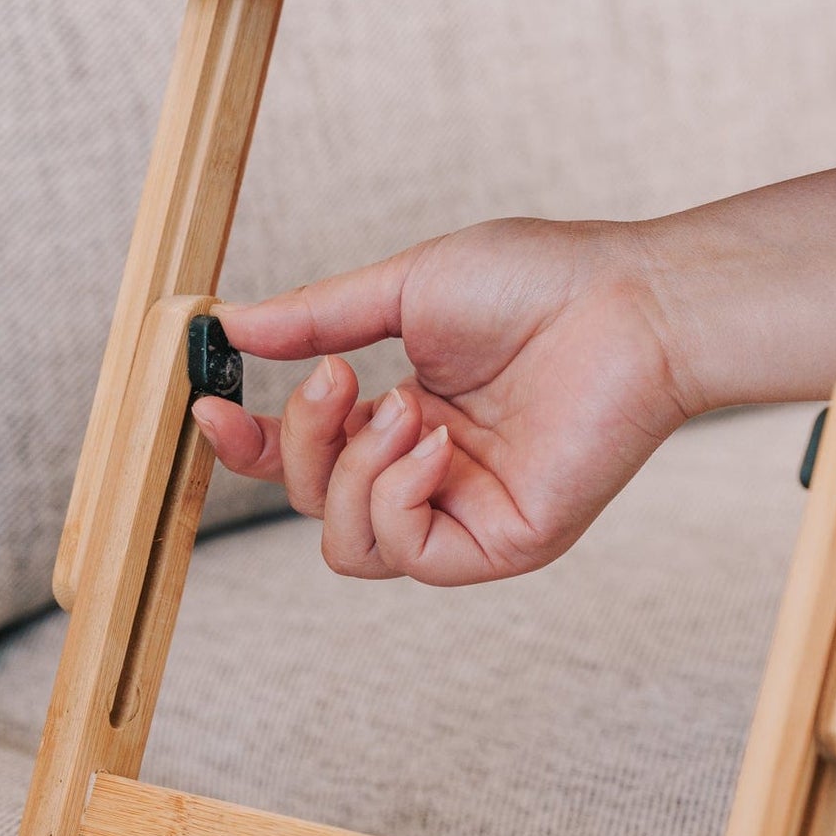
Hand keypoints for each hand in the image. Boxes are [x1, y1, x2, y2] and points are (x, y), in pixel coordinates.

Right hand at [191, 217, 688, 584]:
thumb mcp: (403, 291)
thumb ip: (317, 317)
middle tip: (336, 378)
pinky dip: (397, 493)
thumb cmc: (534, 284)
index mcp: (403, 419)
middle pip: (310, 504)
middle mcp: (426, 474)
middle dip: (297, 445)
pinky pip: (405, 552)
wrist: (627, 302)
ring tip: (406, 405)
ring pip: (346, 545)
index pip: (303, 458)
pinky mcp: (499, 543)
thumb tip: (232, 328)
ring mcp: (462, 513)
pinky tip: (434, 438)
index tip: (207, 404)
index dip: (246, 445)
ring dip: (352, 471)